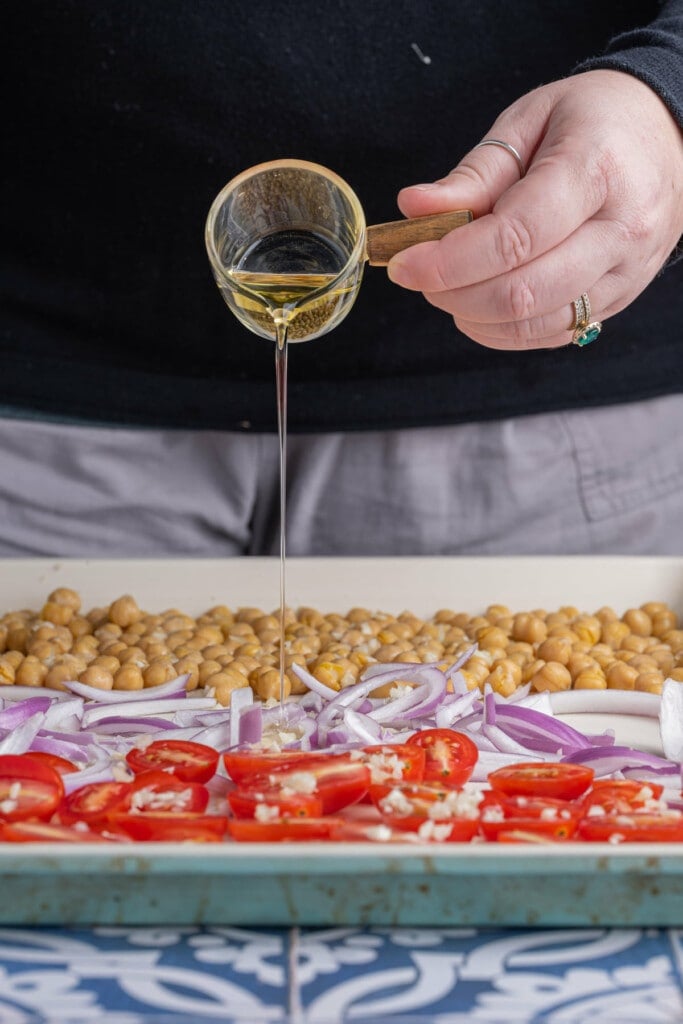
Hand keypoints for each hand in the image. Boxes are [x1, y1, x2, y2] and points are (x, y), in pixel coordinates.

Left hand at [387, 70, 682, 349]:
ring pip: (537, 322)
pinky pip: (554, 333)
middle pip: (524, 290)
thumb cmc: (593, 121)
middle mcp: (622, 228)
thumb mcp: (529, 122)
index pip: (515, 236)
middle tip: (419, 276)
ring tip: (448, 289)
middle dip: (455, 293)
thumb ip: (474, 174)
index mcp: (596, 169)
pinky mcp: (620, 299)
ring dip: (475, 317)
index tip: (404, 263)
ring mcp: (627, 272)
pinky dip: (504, 331)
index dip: (450, 261)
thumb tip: (414, 208)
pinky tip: (478, 307)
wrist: (668, 137)